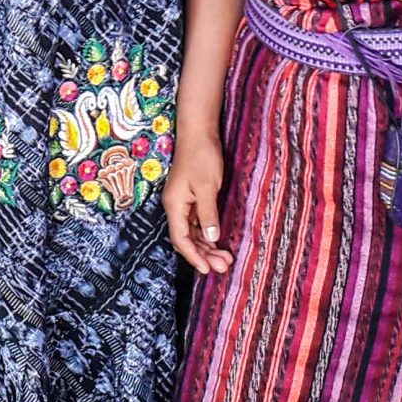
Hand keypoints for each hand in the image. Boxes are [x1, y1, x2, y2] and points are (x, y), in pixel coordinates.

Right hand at [165, 135, 232, 275]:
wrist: (198, 132)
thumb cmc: (201, 156)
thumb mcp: (207, 186)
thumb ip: (208, 214)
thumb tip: (211, 239)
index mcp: (175, 205)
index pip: (181, 239)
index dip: (193, 256)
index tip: (207, 270)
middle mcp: (176, 206)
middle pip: (186, 238)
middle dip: (204, 254)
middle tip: (224, 266)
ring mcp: (183, 202)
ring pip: (193, 232)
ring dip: (207, 246)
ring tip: (226, 258)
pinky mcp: (191, 197)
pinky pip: (197, 223)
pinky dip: (207, 234)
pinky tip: (218, 241)